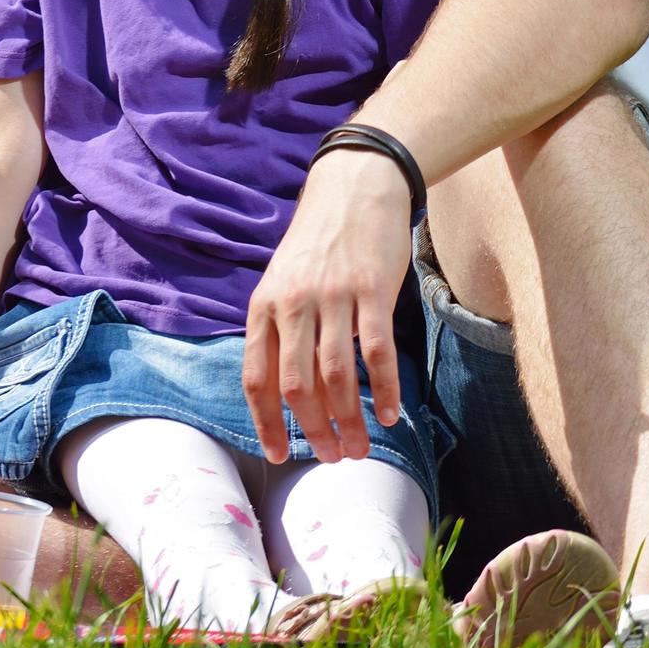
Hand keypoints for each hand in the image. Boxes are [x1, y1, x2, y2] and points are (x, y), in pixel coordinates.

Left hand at [243, 145, 414, 464]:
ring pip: (335, 374)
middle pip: (295, 383)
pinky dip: (384, 389)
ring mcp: (332, 297)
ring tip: (362, 448)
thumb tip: (284, 390)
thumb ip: (280, 330)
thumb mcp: (283, 284)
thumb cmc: (317, 247)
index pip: (256, 377)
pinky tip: (392, 415)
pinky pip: (377, 351)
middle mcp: (292, 304)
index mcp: (264, 307)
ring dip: (349, 419)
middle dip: (313, 428)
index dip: (266, 421)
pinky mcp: (372, 290)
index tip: (279, 454)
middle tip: (333, 456)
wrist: (352, 191)